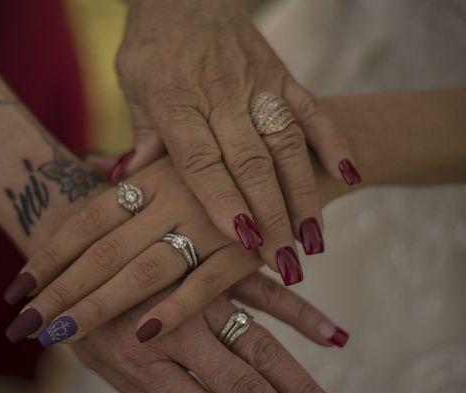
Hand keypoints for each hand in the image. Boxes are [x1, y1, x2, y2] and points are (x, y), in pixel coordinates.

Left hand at [5, 158, 307, 344]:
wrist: (300, 138)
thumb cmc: (229, 149)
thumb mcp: (178, 140)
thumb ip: (136, 157)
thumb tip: (92, 163)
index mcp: (150, 173)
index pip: (86, 219)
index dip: (49, 254)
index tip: (15, 289)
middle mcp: (173, 195)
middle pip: (104, 251)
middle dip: (60, 291)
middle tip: (21, 325)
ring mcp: (210, 220)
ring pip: (145, 270)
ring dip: (100, 306)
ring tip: (59, 336)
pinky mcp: (250, 244)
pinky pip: (208, 283)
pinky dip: (176, 310)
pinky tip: (141, 338)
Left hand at [72, 272, 342, 392]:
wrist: (65, 225)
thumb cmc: (78, 301)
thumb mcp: (95, 353)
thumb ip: (140, 388)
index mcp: (139, 364)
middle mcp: (174, 331)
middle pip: (238, 387)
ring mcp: (196, 294)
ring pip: (255, 344)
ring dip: (294, 381)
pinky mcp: (211, 256)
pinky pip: (261, 290)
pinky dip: (296, 312)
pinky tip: (332, 337)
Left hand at [111, 0, 359, 268]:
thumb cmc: (154, 45)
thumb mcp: (133, 84)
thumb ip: (142, 135)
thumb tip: (126, 183)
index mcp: (176, 101)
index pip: (202, 158)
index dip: (222, 199)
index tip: (243, 238)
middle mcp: (221, 95)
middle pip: (251, 162)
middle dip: (271, 215)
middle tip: (286, 262)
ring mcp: (257, 85)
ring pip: (287, 145)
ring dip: (304, 194)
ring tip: (315, 241)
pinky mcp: (282, 76)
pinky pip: (312, 109)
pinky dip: (333, 141)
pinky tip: (350, 175)